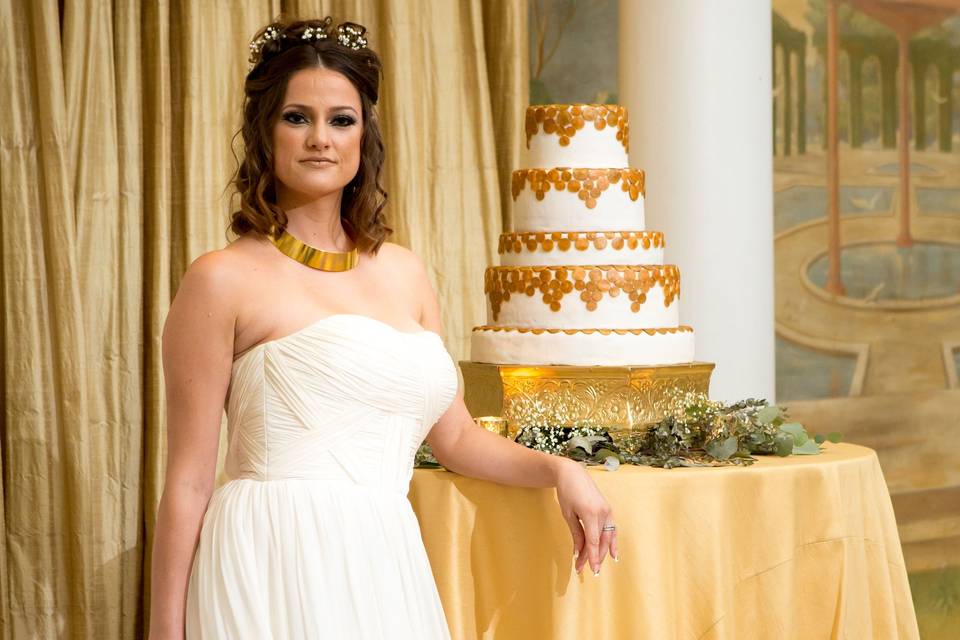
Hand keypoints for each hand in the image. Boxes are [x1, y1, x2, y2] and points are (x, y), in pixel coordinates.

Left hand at [553, 458, 618, 574]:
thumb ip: (576, 534)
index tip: (591, 570)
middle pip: (601, 541)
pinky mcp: (608, 509)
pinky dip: (612, 542)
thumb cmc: (567, 492)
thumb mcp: (568, 514)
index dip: (593, 557)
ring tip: (596, 565)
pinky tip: (613, 554)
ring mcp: (607, 511)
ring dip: (602, 552)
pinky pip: (612, 529)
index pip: (593, 541)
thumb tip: (578, 552)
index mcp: (590, 513)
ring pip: (607, 537)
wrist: (572, 473)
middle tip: (584, 569)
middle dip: (594, 556)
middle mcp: (603, 513)